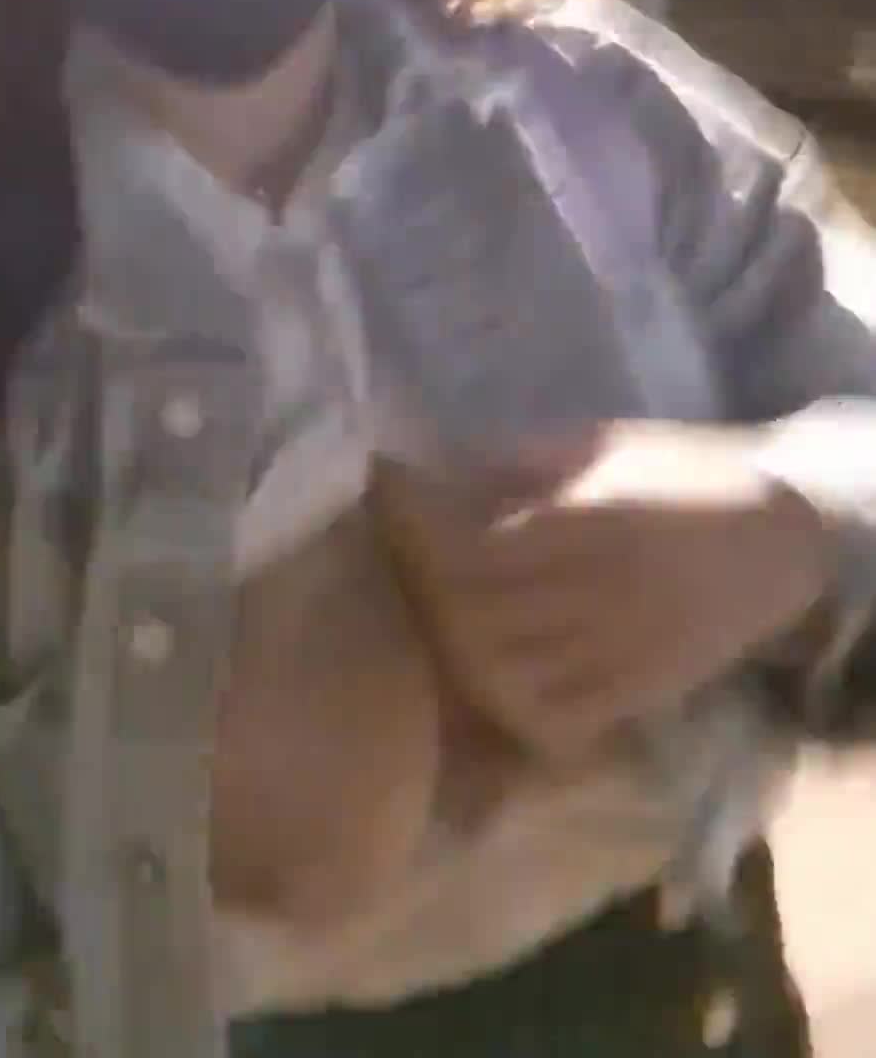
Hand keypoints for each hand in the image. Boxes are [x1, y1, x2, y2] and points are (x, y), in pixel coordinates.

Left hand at [372, 422, 832, 764]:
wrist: (776, 541)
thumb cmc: (681, 474)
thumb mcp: (601, 446)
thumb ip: (521, 466)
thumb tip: (432, 470)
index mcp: (594, 521)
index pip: (478, 543)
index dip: (420, 527)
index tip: (388, 499)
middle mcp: (601, 594)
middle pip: (477, 613)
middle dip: (425, 587)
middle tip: (399, 559)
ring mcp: (618, 652)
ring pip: (503, 673)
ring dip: (454, 647)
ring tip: (434, 614)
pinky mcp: (634, 693)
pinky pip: (553, 718)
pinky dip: (504, 701)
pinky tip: (482, 669)